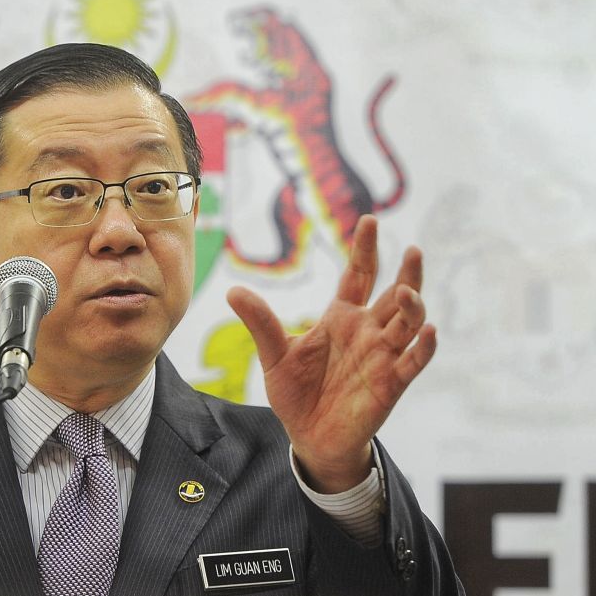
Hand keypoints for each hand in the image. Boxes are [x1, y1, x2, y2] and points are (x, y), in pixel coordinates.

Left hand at [226, 215, 436, 492]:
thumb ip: (260, 323)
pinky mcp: (390, 384)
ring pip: (408, 324)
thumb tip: (232, 291)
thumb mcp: (274, 355)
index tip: (369, 220)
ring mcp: (381, 356)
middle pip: (393, 295)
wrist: (308, 438)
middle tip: (413, 249)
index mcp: (341, 318)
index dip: (365, 249)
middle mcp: (367, 331)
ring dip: (413, 306)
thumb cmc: (295, 394)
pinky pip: (412, 363)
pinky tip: (427, 332)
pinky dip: (422, 348)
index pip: (359, 275)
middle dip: (406, 273)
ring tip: (407, 291)